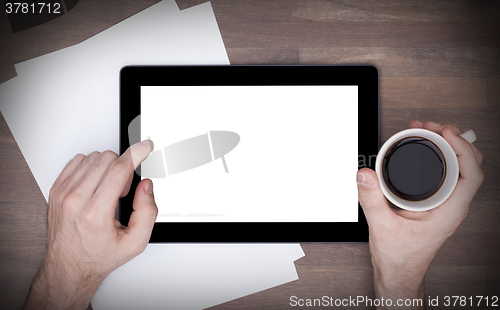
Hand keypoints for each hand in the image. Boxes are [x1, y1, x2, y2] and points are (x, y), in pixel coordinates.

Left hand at [23, 140, 157, 309]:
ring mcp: (63, 193)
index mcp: (95, 214)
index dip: (137, 153)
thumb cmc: (98, 256)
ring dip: (107, 168)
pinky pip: (77, 161)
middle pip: (107, 159)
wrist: (69, 267)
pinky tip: (95, 185)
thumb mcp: (135, 243)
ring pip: (93, 157)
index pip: (119, 169)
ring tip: (107, 191)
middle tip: (122, 191)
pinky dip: (92, 167)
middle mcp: (75, 200)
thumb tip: (146, 185)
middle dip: (123, 169)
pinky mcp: (56, 190)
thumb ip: (148, 212)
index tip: (146, 146)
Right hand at [357, 121, 482, 308]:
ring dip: (445, 146)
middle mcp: (452, 205)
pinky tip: (422, 147)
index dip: (462, 149)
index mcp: (448, 212)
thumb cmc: (399, 256)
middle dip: (452, 139)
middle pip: (468, 164)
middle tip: (431, 127)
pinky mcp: (436, 201)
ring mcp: (446, 203)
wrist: (398, 271)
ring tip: (425, 131)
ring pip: (458, 167)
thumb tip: (365, 174)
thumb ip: (371, 200)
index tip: (445, 133)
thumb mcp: (381, 227)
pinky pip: (445, 172)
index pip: (470, 175)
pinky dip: (436, 155)